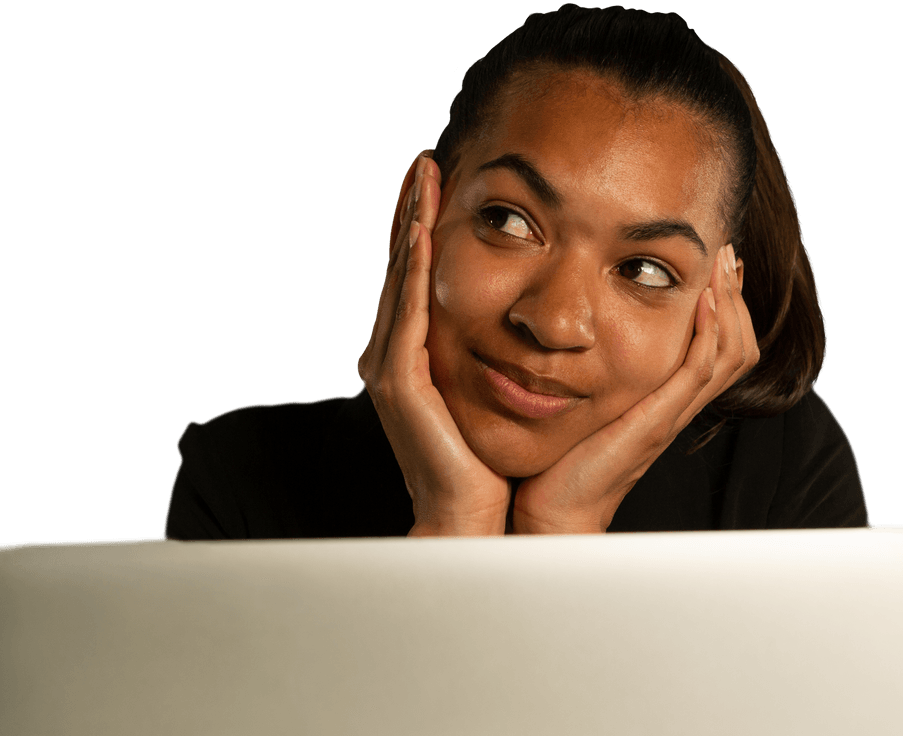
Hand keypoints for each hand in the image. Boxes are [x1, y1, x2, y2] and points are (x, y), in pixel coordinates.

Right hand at [358, 152, 511, 535]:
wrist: (467, 518)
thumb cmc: (482, 461)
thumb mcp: (482, 392)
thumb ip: (479, 352)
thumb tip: (514, 320)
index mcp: (409, 356)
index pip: (414, 278)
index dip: (421, 226)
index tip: (437, 181)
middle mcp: (389, 355)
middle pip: (399, 268)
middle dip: (410, 211)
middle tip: (425, 160)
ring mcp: (388, 368)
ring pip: (400, 281)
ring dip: (411, 225)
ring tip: (423, 176)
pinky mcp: (399, 383)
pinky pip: (407, 316)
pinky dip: (414, 272)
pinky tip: (424, 234)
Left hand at [511, 243, 759, 533]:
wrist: (553, 512)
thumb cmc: (560, 461)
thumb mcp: (586, 404)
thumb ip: (595, 374)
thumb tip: (574, 333)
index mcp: (666, 402)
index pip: (721, 348)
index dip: (728, 307)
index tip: (717, 265)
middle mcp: (677, 407)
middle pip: (739, 347)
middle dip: (738, 296)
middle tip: (728, 253)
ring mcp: (671, 415)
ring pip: (730, 355)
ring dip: (730, 304)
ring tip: (722, 265)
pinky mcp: (656, 422)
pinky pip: (699, 372)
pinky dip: (708, 333)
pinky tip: (703, 299)